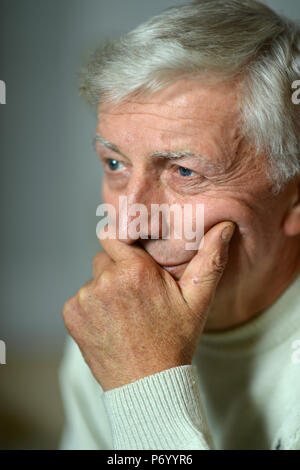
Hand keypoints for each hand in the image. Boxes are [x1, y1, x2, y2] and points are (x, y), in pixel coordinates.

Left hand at [62, 221, 234, 390]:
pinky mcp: (72, 314)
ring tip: (125, 313)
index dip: (124, 244)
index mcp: (135, 269)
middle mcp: (105, 279)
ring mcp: (86, 298)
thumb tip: (226, 227)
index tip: (133, 256)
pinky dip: (92, 307)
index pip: (114, 234)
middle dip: (119, 269)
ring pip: (94, 279)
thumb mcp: (198, 300)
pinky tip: (110, 324)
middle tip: (137, 293)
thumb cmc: (174, 341)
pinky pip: (81, 299)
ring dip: (106, 289)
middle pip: (105, 258)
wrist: (147, 384)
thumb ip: (210, 259)